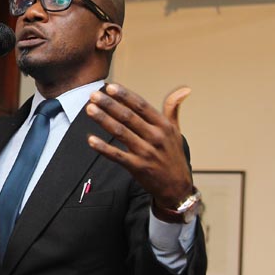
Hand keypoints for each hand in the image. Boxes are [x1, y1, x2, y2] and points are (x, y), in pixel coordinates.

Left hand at [86, 84, 192, 209]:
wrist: (177, 187)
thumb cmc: (174, 156)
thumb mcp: (176, 131)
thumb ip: (173, 109)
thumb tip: (184, 90)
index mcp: (164, 126)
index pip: (142, 106)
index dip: (125, 96)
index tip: (110, 87)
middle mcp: (156, 137)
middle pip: (128, 117)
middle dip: (109, 104)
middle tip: (93, 95)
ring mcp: (146, 152)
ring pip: (121, 133)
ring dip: (103, 120)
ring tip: (90, 110)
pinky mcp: (138, 167)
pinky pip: (117, 156)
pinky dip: (104, 148)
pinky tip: (91, 140)